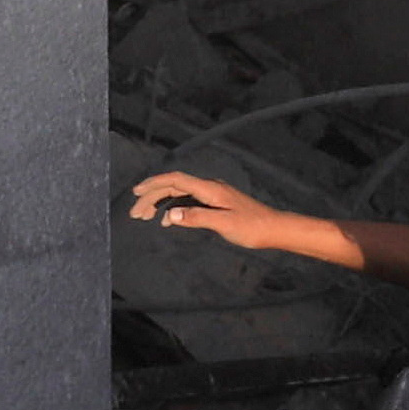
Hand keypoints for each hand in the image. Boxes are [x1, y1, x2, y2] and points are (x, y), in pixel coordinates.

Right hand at [129, 170, 290, 250]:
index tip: (136, 192)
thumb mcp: (223, 224)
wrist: (274, 229)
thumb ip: (196, 218)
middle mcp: (209, 188)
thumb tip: (169, 214)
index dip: (154, 184)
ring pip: (179, 194)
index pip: (176, 180)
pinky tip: (167, 220)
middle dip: (152, 197)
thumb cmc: (252, 227)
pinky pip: (189, 201)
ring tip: (144, 216)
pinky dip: (174, 209)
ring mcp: (212, 195)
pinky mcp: (215, 203)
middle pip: (174, 186)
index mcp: (210, 189)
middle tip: (135, 213)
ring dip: (160, 203)